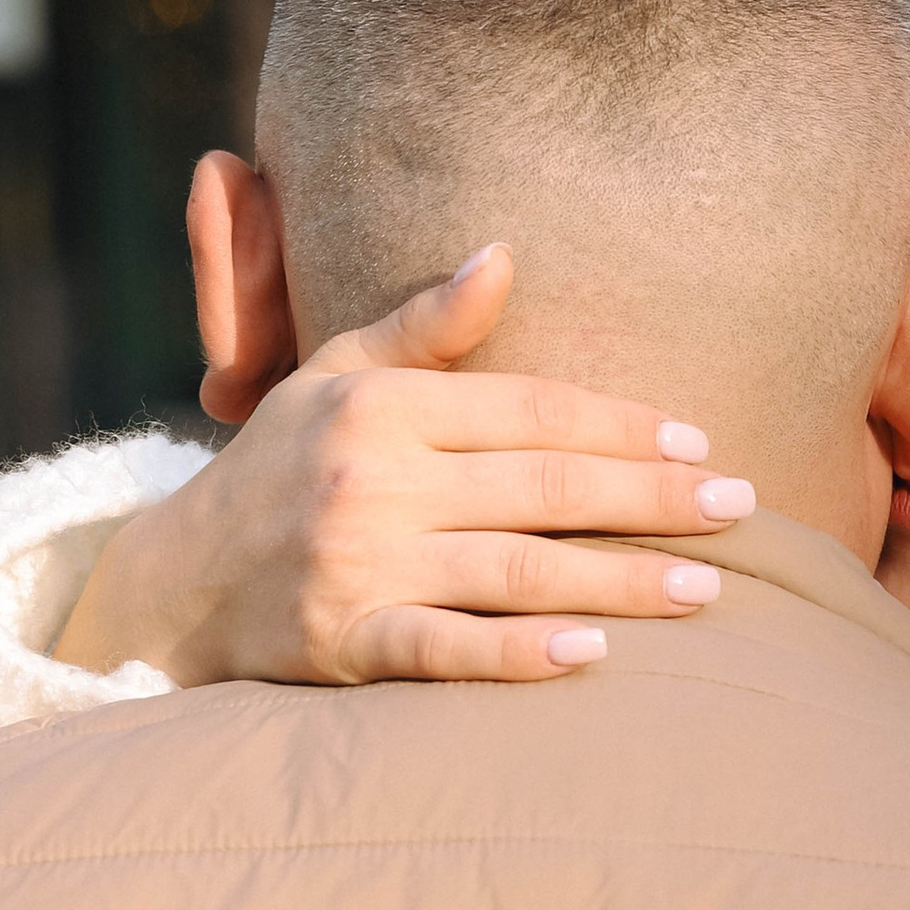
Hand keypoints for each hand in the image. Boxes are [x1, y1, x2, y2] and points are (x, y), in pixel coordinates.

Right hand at [55, 245, 758, 687]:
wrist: (169, 583)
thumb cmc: (277, 471)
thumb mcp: (334, 377)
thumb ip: (422, 325)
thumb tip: (504, 254)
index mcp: (383, 407)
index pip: (530, 410)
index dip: (620, 425)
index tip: (698, 440)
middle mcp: (374, 481)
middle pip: (543, 487)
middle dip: (651, 497)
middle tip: (741, 505)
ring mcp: (360, 565)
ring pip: (517, 570)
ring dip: (620, 579)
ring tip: (707, 586)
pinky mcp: (344, 644)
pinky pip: (447, 648)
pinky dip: (520, 654)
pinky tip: (593, 656)